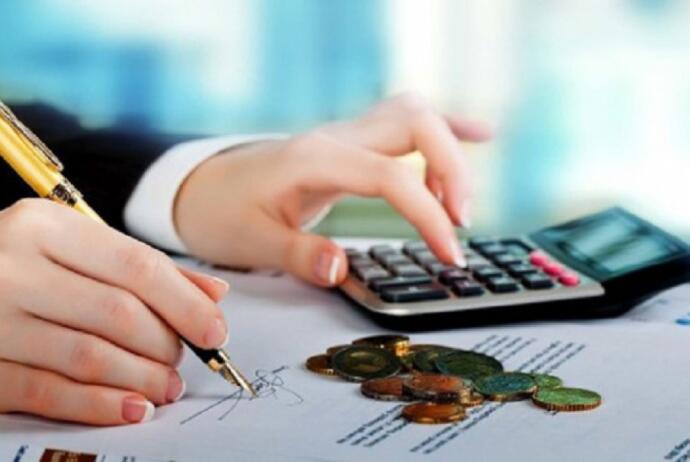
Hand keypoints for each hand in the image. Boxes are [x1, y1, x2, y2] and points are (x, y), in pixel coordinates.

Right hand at [0, 199, 229, 424]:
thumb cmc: (21, 263)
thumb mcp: (73, 245)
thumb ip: (140, 267)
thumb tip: (213, 294)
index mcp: (43, 225)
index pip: (137, 266)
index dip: (186, 304)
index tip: (215, 332)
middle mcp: (12, 265)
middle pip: (118, 312)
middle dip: (165, 343)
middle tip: (181, 360)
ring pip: (89, 355)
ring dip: (140, 378)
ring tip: (166, 387)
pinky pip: (48, 392)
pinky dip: (99, 405)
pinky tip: (131, 408)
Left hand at [175, 93, 491, 285]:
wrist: (202, 187)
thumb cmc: (222, 213)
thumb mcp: (251, 242)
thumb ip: (298, 255)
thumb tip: (340, 270)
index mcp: (314, 160)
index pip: (390, 175)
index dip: (428, 214)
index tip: (449, 254)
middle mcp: (335, 138)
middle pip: (415, 121)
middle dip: (452, 168)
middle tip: (461, 223)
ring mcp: (345, 135)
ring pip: (414, 114)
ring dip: (449, 150)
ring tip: (457, 203)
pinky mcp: (351, 144)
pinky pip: (404, 123)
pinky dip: (444, 130)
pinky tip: (478, 136)